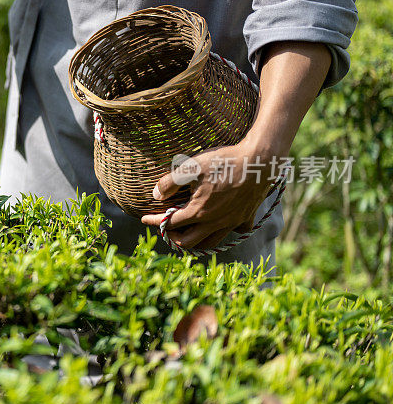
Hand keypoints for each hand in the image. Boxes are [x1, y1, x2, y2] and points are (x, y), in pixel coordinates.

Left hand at [140, 142, 275, 249]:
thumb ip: (170, 182)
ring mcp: (232, 223)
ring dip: (196, 240)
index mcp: (199, 212)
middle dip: (173, 238)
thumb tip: (155, 195)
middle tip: (165, 229)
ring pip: (210, 242)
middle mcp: (215, 223)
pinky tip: (219, 223)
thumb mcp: (192, 166)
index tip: (144, 219)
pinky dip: (224, 232)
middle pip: (189, 242)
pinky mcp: (246, 218)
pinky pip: (234, 232)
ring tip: (188, 231)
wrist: (260, 161)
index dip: (154, 222)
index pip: (170, 223)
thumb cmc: (225, 161)